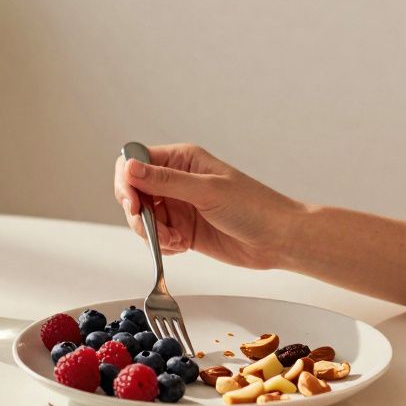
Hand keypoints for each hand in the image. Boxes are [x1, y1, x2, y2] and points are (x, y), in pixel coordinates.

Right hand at [112, 144, 298, 269]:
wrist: (278, 240)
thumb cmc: (254, 208)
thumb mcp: (208, 191)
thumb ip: (166, 181)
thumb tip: (130, 168)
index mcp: (182, 160)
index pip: (136, 161)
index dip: (127, 182)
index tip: (133, 204)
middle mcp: (177, 180)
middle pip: (134, 192)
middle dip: (138, 214)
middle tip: (152, 230)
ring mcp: (179, 205)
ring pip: (143, 218)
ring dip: (152, 233)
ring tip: (176, 240)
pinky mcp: (183, 229)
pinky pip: (157, 237)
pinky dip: (163, 245)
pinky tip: (183, 246)